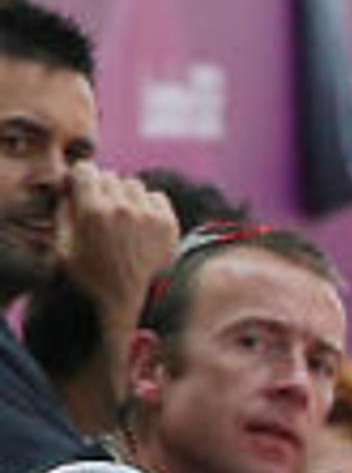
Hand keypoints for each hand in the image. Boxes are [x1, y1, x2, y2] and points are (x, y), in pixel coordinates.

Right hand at [54, 164, 175, 314]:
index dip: (82, 178)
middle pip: (109, 176)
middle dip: (103, 189)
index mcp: (92, 211)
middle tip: (103, 212)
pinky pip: (156, 196)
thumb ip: (63, 211)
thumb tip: (68, 188)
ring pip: (133, 184)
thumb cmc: (93, 278)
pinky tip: (142, 223)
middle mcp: (122, 208)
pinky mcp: (169, 224)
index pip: (86, 169)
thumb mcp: (63, 247)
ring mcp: (148, 215)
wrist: (133, 304)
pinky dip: (148, 205)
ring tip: (124, 218)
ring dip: (126, 196)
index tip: (82, 190)